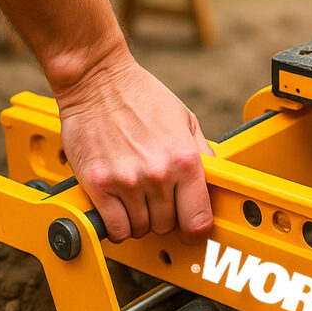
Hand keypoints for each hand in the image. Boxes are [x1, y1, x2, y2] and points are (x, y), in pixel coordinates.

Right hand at [55, 55, 213, 243]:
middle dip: (163, 217)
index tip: (188, 227)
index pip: (199, 220)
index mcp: (185, 159)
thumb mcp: (186, 120)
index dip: (195, 229)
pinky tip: (116, 206)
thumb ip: (202, 155)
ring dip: (138, 219)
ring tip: (134, 196)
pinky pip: (114, 227)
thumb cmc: (141, 96)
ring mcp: (127, 181)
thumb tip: (213, 184)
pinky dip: (116, 224)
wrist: (98, 80)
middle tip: (155, 198)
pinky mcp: (99, 184)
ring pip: (140, 229)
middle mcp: (158, 173)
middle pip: (167, 226)